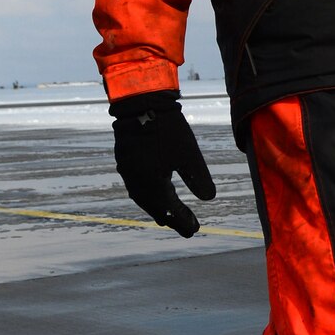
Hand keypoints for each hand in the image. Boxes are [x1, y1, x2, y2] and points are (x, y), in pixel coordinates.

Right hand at [111, 91, 215, 236]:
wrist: (140, 104)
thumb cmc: (168, 130)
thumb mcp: (190, 155)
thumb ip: (199, 179)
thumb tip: (209, 199)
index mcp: (153, 186)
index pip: (170, 211)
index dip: (183, 220)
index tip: (195, 229)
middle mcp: (137, 184)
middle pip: (155, 208)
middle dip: (172, 218)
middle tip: (186, 228)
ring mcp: (128, 173)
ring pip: (144, 198)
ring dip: (158, 208)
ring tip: (168, 216)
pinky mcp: (125, 162)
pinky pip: (136, 187)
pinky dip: (148, 195)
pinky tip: (153, 192)